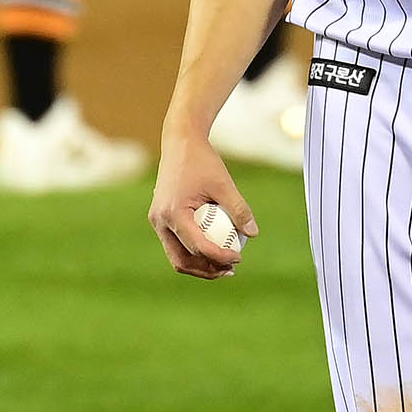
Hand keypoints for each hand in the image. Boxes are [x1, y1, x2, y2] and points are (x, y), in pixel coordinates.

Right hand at [149, 125, 258, 279]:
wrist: (180, 141)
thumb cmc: (202, 160)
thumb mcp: (224, 183)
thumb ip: (238, 208)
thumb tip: (253, 234)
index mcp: (173, 214)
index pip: (198, 247)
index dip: (220, 257)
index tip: (239, 257)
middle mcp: (160, 221)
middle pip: (182, 260)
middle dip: (206, 270)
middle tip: (231, 270)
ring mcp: (158, 221)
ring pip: (176, 255)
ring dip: (199, 264)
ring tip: (225, 265)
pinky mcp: (161, 218)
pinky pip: (176, 243)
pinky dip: (193, 250)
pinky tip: (214, 247)